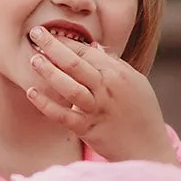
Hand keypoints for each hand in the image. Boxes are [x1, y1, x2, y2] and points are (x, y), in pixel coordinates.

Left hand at [25, 26, 176, 163]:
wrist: (148, 148)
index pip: (87, 51)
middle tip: (35, 33)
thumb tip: (96, 46)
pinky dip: (46, 104)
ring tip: (33, 60)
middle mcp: (107, 88)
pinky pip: (63, 115)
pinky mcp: (88, 129)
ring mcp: (97, 109)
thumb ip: (115, 64)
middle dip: (52, 46)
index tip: (50, 32)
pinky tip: (31, 93)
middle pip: (75, 63)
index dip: (66, 41)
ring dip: (49, 72)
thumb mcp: (136, 82)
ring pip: (69, 86)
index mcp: (118, 73)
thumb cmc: (143, 113)